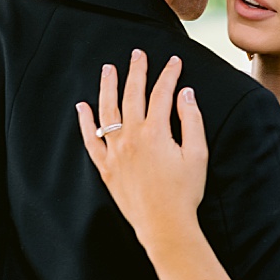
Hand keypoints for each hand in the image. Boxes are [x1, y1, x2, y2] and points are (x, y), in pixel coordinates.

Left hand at [76, 51, 207, 255]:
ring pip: (107, 112)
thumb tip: (186, 94)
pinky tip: (82, 107)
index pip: (162, 94)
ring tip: (108, 69)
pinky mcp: (106, 168)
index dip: (169, 75)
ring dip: (107, 87)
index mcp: (156, 132)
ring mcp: (115, 152)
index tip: (174, 61)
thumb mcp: (197, 155)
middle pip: (132, 95)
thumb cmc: (185, 192)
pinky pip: (91, 141)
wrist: (164, 225)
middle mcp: (132, 138)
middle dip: (136, 71)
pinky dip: (85, 123)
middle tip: (137, 54)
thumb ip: (191, 121)